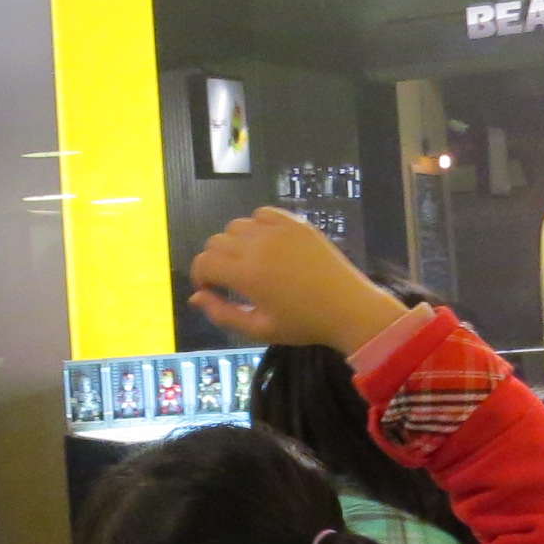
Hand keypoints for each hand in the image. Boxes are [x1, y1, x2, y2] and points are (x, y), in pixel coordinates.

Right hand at [189, 209, 404, 353]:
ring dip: (234, 243)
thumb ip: (222, 314)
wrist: (348, 307)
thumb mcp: (258, 329)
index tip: (212, 291)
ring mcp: (278, 230)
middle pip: (216, 242)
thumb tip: (196, 298)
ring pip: (236, 225)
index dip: (200, 277)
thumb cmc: (302, 324)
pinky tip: (267, 245)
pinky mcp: (295, 223)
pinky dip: (256, 226)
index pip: (204, 262)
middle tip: (231, 281)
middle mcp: (258, 246)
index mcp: (247, 275)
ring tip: (250, 263)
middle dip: (215, 262)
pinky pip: (262, 213)